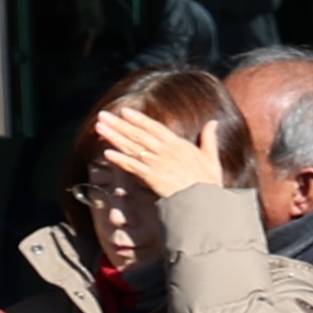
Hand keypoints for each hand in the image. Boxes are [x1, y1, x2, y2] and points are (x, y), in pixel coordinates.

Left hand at [88, 96, 226, 202]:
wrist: (204, 201)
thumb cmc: (208, 182)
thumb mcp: (211, 158)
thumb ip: (209, 139)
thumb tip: (213, 122)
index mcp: (178, 145)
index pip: (154, 128)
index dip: (139, 119)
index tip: (125, 111)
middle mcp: (165, 151)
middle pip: (138, 135)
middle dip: (119, 124)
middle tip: (103, 115)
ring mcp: (157, 164)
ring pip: (132, 147)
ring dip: (114, 137)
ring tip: (99, 128)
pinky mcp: (151, 178)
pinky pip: (132, 167)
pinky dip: (120, 160)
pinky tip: (107, 153)